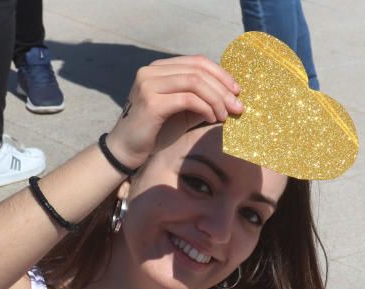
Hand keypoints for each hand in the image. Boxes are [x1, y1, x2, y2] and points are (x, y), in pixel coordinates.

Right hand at [105, 55, 242, 170]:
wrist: (126, 151)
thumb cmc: (155, 132)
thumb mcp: (182, 111)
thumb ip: (201, 99)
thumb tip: (232, 95)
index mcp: (158, 69)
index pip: (197, 62)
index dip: (221, 74)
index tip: (237, 91)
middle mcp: (150, 71)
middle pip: (198, 70)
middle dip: (223, 88)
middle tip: (238, 106)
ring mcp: (148, 84)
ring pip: (195, 82)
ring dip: (216, 99)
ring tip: (225, 115)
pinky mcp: (151, 102)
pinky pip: (187, 99)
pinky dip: (205, 108)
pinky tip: (211, 119)